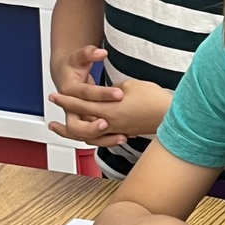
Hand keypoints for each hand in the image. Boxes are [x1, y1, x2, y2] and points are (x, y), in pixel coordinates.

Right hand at [48, 45, 124, 144]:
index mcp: (69, 90)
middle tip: (110, 123)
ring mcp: (78, 118)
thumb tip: (100, 52)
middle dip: (93, 127)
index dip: (102, 94)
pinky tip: (124, 137)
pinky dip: (107, 139)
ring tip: (123, 137)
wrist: (64, 75)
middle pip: (77, 125)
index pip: (85, 94)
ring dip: (102, 138)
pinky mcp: (86, 123)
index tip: (119, 94)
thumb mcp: (79, 57)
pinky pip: (94, 137)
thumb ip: (89, 53)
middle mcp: (70, 108)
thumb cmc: (72, 66)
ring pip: (85, 136)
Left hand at [49, 78, 171, 144]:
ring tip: (63, 130)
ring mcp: (117, 131)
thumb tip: (105, 94)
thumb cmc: (152, 99)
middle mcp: (110, 124)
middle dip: (64, 120)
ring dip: (75, 133)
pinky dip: (92, 136)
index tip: (55, 96)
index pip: (80, 105)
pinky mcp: (125, 133)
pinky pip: (102, 137)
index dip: (66, 100)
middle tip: (53, 119)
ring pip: (89, 136)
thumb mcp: (129, 86)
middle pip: (80, 125)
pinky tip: (89, 132)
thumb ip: (111, 90)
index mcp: (108, 110)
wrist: (171, 115)